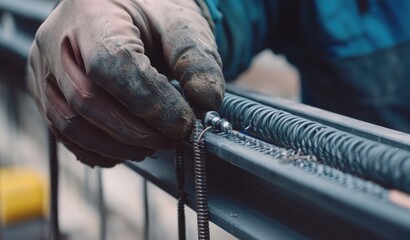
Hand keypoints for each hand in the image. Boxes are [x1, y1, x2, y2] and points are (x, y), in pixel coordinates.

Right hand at [27, 0, 223, 166]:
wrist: (128, 11)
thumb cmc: (152, 14)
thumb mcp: (181, 25)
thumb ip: (197, 60)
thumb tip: (206, 103)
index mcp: (92, 13)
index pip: (113, 66)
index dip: (151, 103)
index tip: (183, 123)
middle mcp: (57, 40)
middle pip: (87, 100)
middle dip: (135, 132)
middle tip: (172, 139)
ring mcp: (46, 68)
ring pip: (71, 123)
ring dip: (116, 146)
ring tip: (152, 145)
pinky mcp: (47, 91)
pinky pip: (62, 132)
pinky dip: (97, 149)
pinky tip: (125, 148)